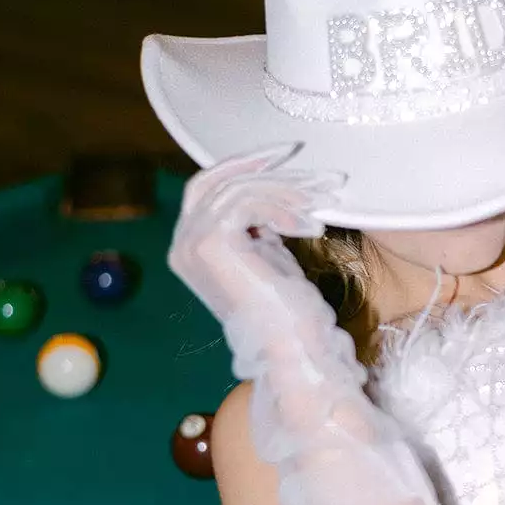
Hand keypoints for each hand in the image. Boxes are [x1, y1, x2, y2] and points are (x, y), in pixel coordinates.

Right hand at [169, 148, 345, 335]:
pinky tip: (311, 228)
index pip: (208, 186)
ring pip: (237, 188)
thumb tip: (272, 186)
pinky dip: (283, 208)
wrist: (293, 348)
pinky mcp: (211, 243)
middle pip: (215, 179)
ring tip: (322, 201)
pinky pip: (247, 202)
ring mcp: (191, 244)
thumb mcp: (269, 252)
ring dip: (286, 189)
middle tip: (303, 157)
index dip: (244, 166)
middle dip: (260, 164)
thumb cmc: (288, 308)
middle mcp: (182, 244)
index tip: (287, 156)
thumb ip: (258, 222)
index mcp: (190, 246)